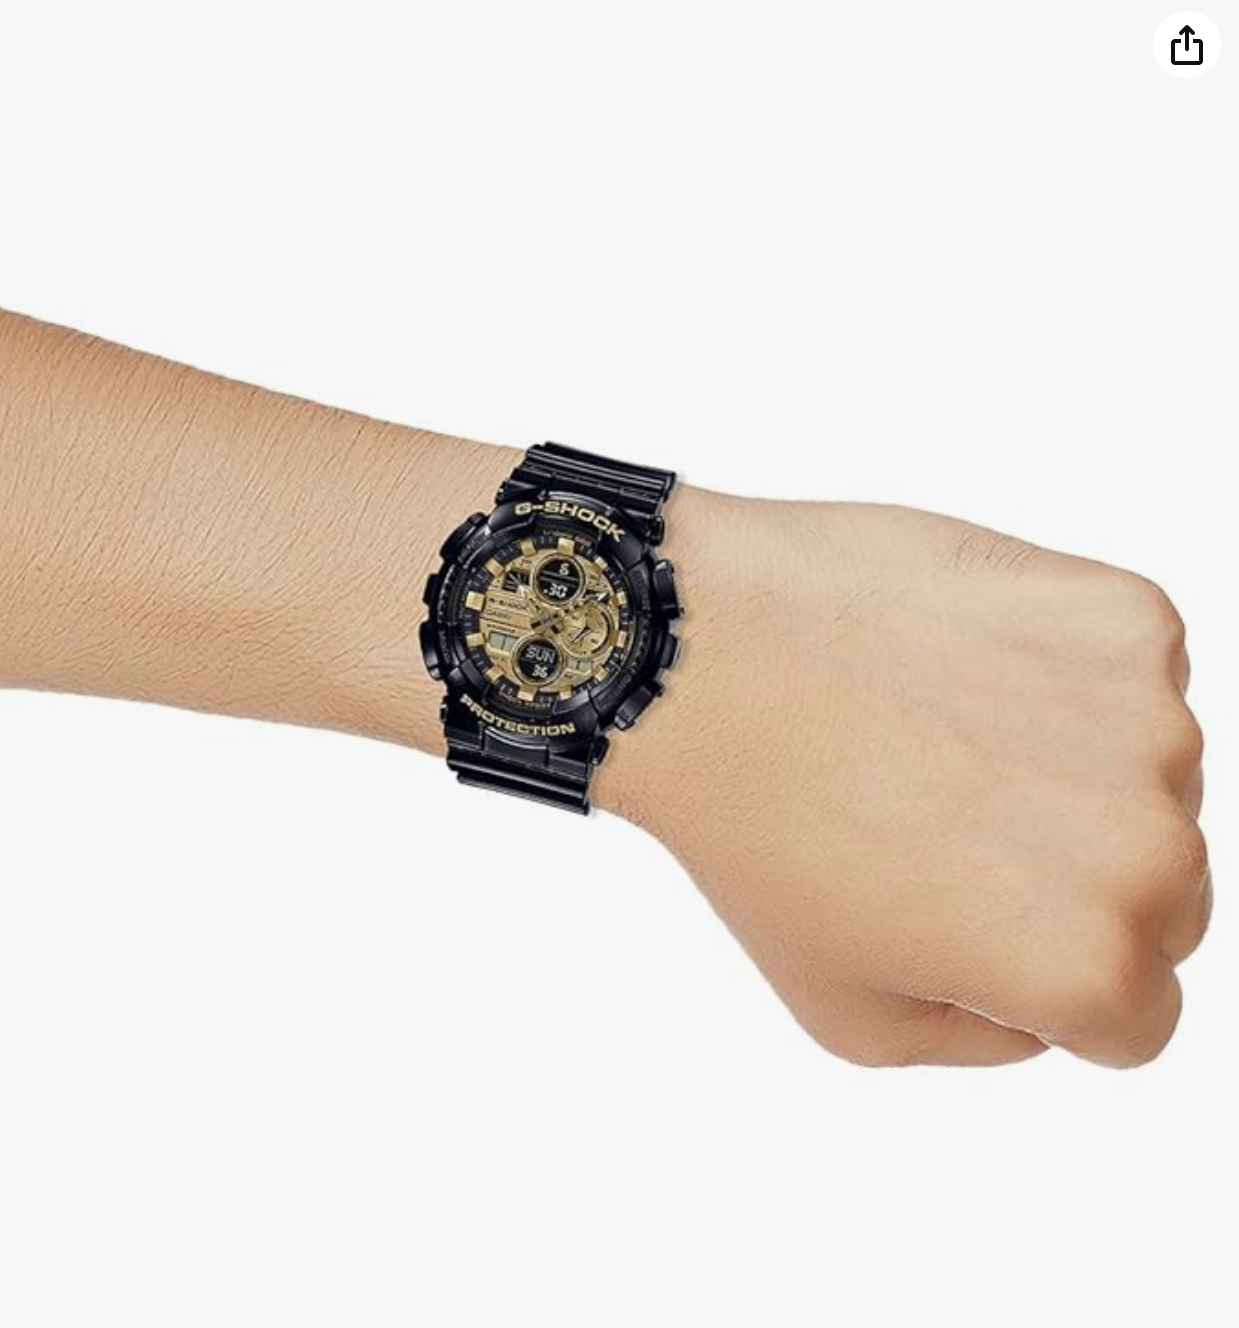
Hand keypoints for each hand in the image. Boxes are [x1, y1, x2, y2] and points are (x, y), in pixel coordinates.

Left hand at [595, 489, 1209, 1066]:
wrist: (698, 657)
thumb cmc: (755, 829)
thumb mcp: (850, 1013)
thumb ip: (987, 1038)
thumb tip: (1052, 1007)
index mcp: (1087, 964)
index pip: (1140, 1013)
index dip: (1048, 976)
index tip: (969, 916)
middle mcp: (1148, 848)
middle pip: (1166, 894)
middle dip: (1075, 876)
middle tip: (945, 824)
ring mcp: (1145, 718)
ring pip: (1152, 777)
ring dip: (1073, 768)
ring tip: (938, 737)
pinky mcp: (1123, 617)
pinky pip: (1132, 674)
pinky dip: (1066, 676)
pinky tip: (960, 669)